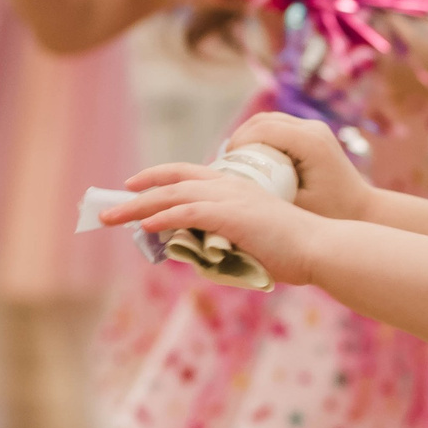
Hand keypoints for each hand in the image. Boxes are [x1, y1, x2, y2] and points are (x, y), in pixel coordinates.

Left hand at [101, 166, 323, 286]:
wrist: (319, 247)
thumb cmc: (293, 249)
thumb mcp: (251, 239)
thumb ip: (225, 240)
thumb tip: (200, 252)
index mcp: (235, 187)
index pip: (188, 174)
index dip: (158, 177)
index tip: (133, 185)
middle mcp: (229, 186)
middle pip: (173, 181)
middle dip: (137, 194)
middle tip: (108, 207)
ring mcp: (230, 198)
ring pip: (174, 195)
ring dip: (139, 206)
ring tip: (112, 217)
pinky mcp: (232, 215)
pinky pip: (189, 212)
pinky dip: (164, 216)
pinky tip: (144, 225)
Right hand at [224, 112, 371, 221]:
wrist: (362, 210)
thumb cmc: (331, 214)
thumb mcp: (296, 207)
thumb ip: (267, 193)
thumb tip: (232, 187)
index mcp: (311, 143)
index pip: (263, 130)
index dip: (238, 143)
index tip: (223, 166)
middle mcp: (314, 128)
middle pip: (263, 120)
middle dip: (239, 138)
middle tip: (225, 164)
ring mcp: (314, 128)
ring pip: (269, 120)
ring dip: (248, 136)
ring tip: (235, 162)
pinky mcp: (313, 133)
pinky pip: (279, 126)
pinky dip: (261, 138)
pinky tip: (251, 159)